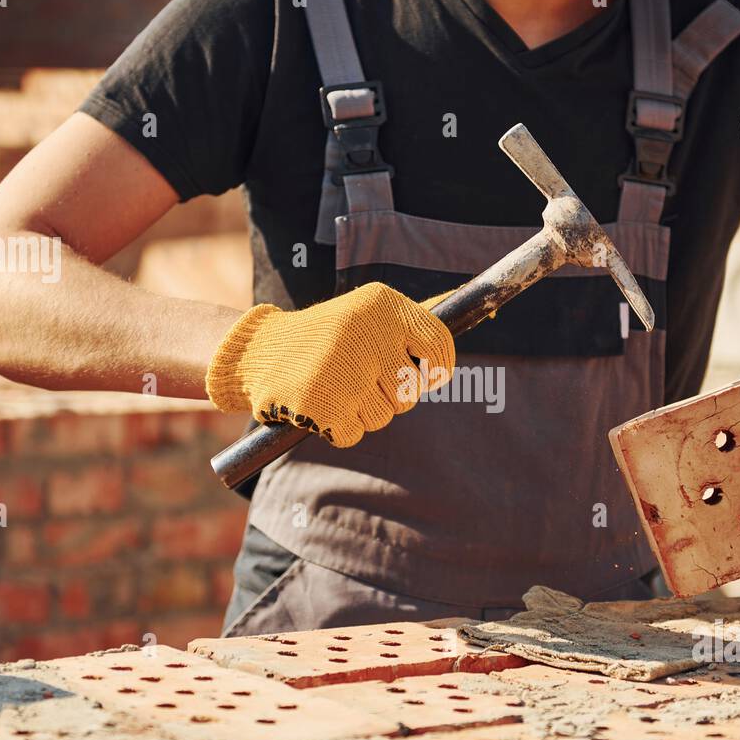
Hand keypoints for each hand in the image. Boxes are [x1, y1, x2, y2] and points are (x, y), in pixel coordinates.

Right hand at [205, 282, 454, 446]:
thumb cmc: (326, 335)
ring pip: (384, 416)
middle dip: (390, 394)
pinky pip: (353, 433)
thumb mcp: (368, 313)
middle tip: (359, 377)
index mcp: (382, 306)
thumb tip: (479, 309)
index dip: (439, 370)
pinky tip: (320, 403)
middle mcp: (365, 334)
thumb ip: (416, 321)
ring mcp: (341, 371)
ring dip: (363, 412)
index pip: (440, 346)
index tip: (428, 376)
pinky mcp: (320, 405)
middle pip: (410, 391)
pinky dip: (339, 427)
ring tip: (336, 387)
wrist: (260, 352)